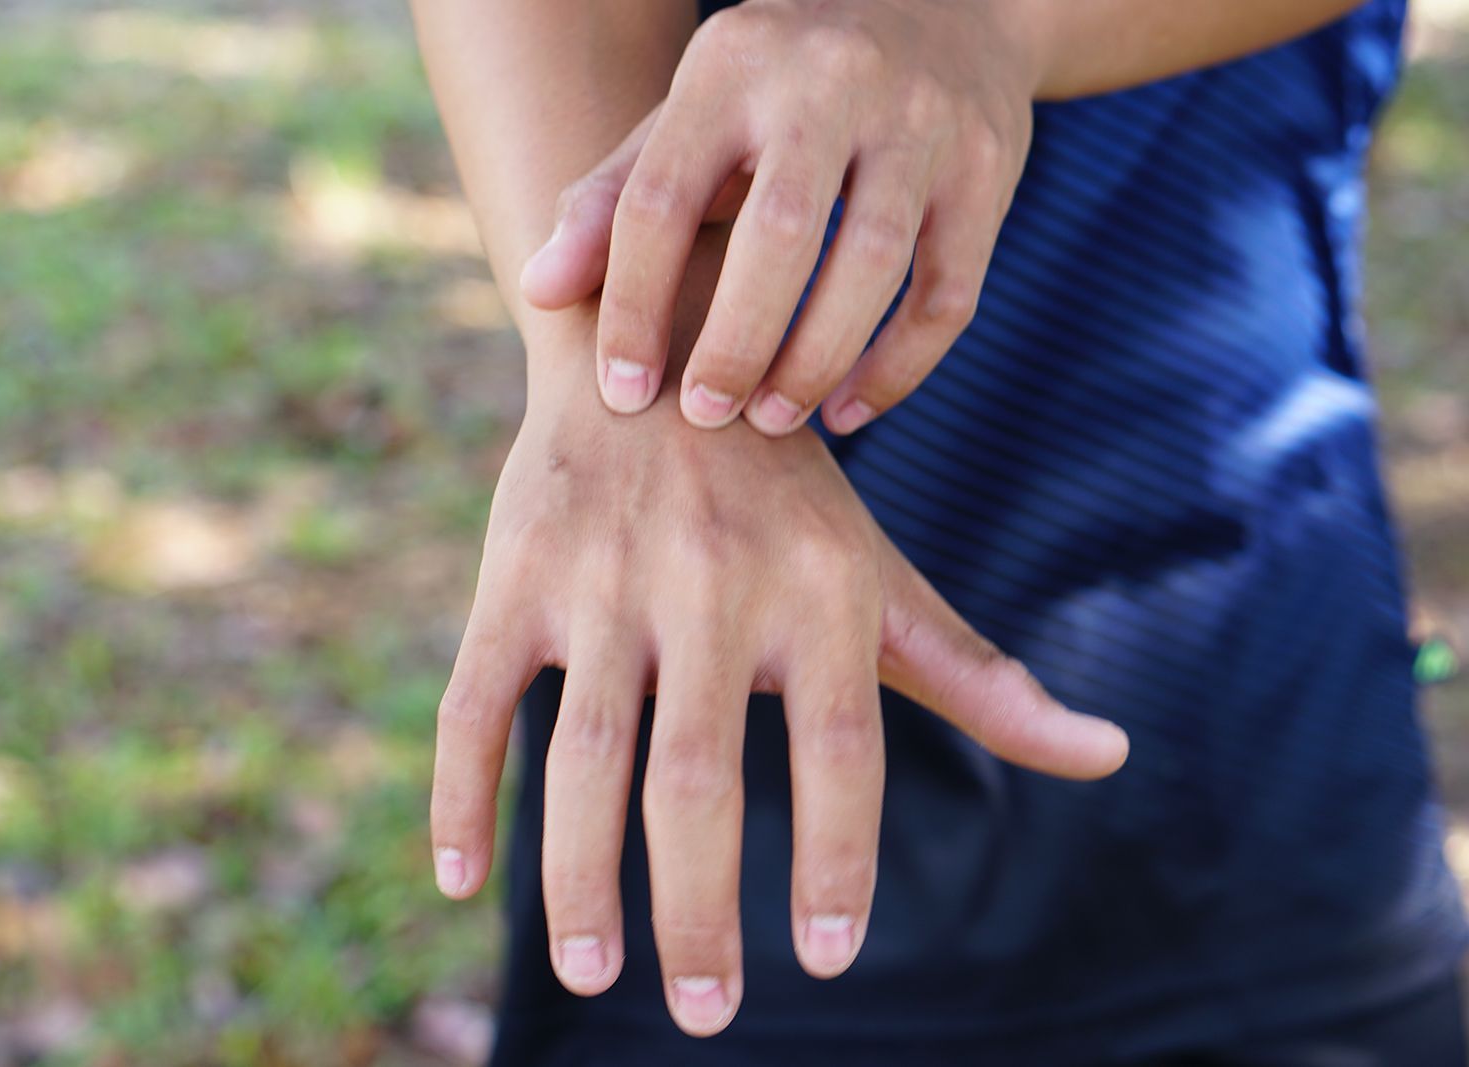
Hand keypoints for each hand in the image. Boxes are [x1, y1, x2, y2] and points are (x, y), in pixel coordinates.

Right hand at [430, 324, 1126, 1036]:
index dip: (834, 858)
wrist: (661, 342)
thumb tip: (1111, 756)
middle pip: (697, 775)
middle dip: (695, 909)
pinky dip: (462, 794)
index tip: (823, 957)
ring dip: (578, 877)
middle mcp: (710, 585)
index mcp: (816, 592)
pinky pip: (473, 702)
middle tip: (705, 1015)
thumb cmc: (788, 498)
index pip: (841, 750)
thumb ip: (983, 678)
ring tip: (592, 974)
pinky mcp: (513, 573)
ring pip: (579, 753)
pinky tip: (464, 881)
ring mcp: (602, 580)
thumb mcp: (882, 576)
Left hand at [519, 0, 1039, 436]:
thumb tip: (538, 292)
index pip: (663, 198)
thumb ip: (613, 200)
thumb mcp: (691, 117)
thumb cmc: (779, 89)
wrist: (943, 2)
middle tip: (706, 417)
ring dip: (818, 361)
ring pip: (874, 265)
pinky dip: (900, 366)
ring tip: (773, 421)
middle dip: (736, 344)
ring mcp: (921, 122)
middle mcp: (830, 81)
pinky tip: (851, 408)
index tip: (624, 393)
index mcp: (731, 67)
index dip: (636, 306)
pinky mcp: (989, 168)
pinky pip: (950, 292)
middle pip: (779, 235)